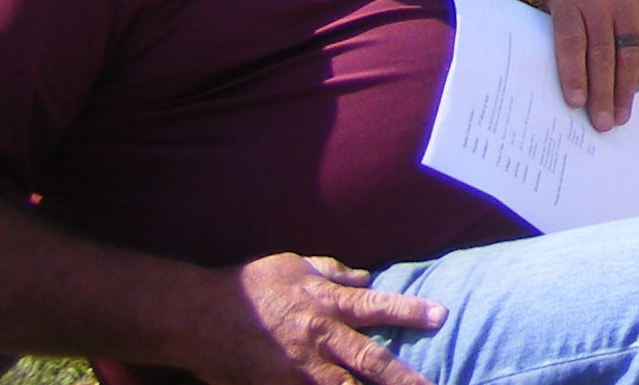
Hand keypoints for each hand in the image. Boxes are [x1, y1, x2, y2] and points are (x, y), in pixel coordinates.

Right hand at [204, 253, 442, 384]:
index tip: (441, 317)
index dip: (411, 312)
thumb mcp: (294, 265)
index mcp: (326, 304)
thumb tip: (365, 278)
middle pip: (370, 360)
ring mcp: (297, 369)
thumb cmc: (248, 286)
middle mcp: (319, 339)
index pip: (378, 306)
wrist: (198, 317)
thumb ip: (333, 272)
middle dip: (403, 376)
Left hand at [540, 0, 638, 130]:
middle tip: (602, 124)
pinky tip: (636, 89)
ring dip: (625, 90)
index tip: (575, 106)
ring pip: (629, 54)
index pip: (572, 43)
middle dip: (602, 94)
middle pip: (603, 54)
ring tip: (621, 116)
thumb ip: (559, 33)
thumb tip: (564, 85)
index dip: (574, 76)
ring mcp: (631, 0)